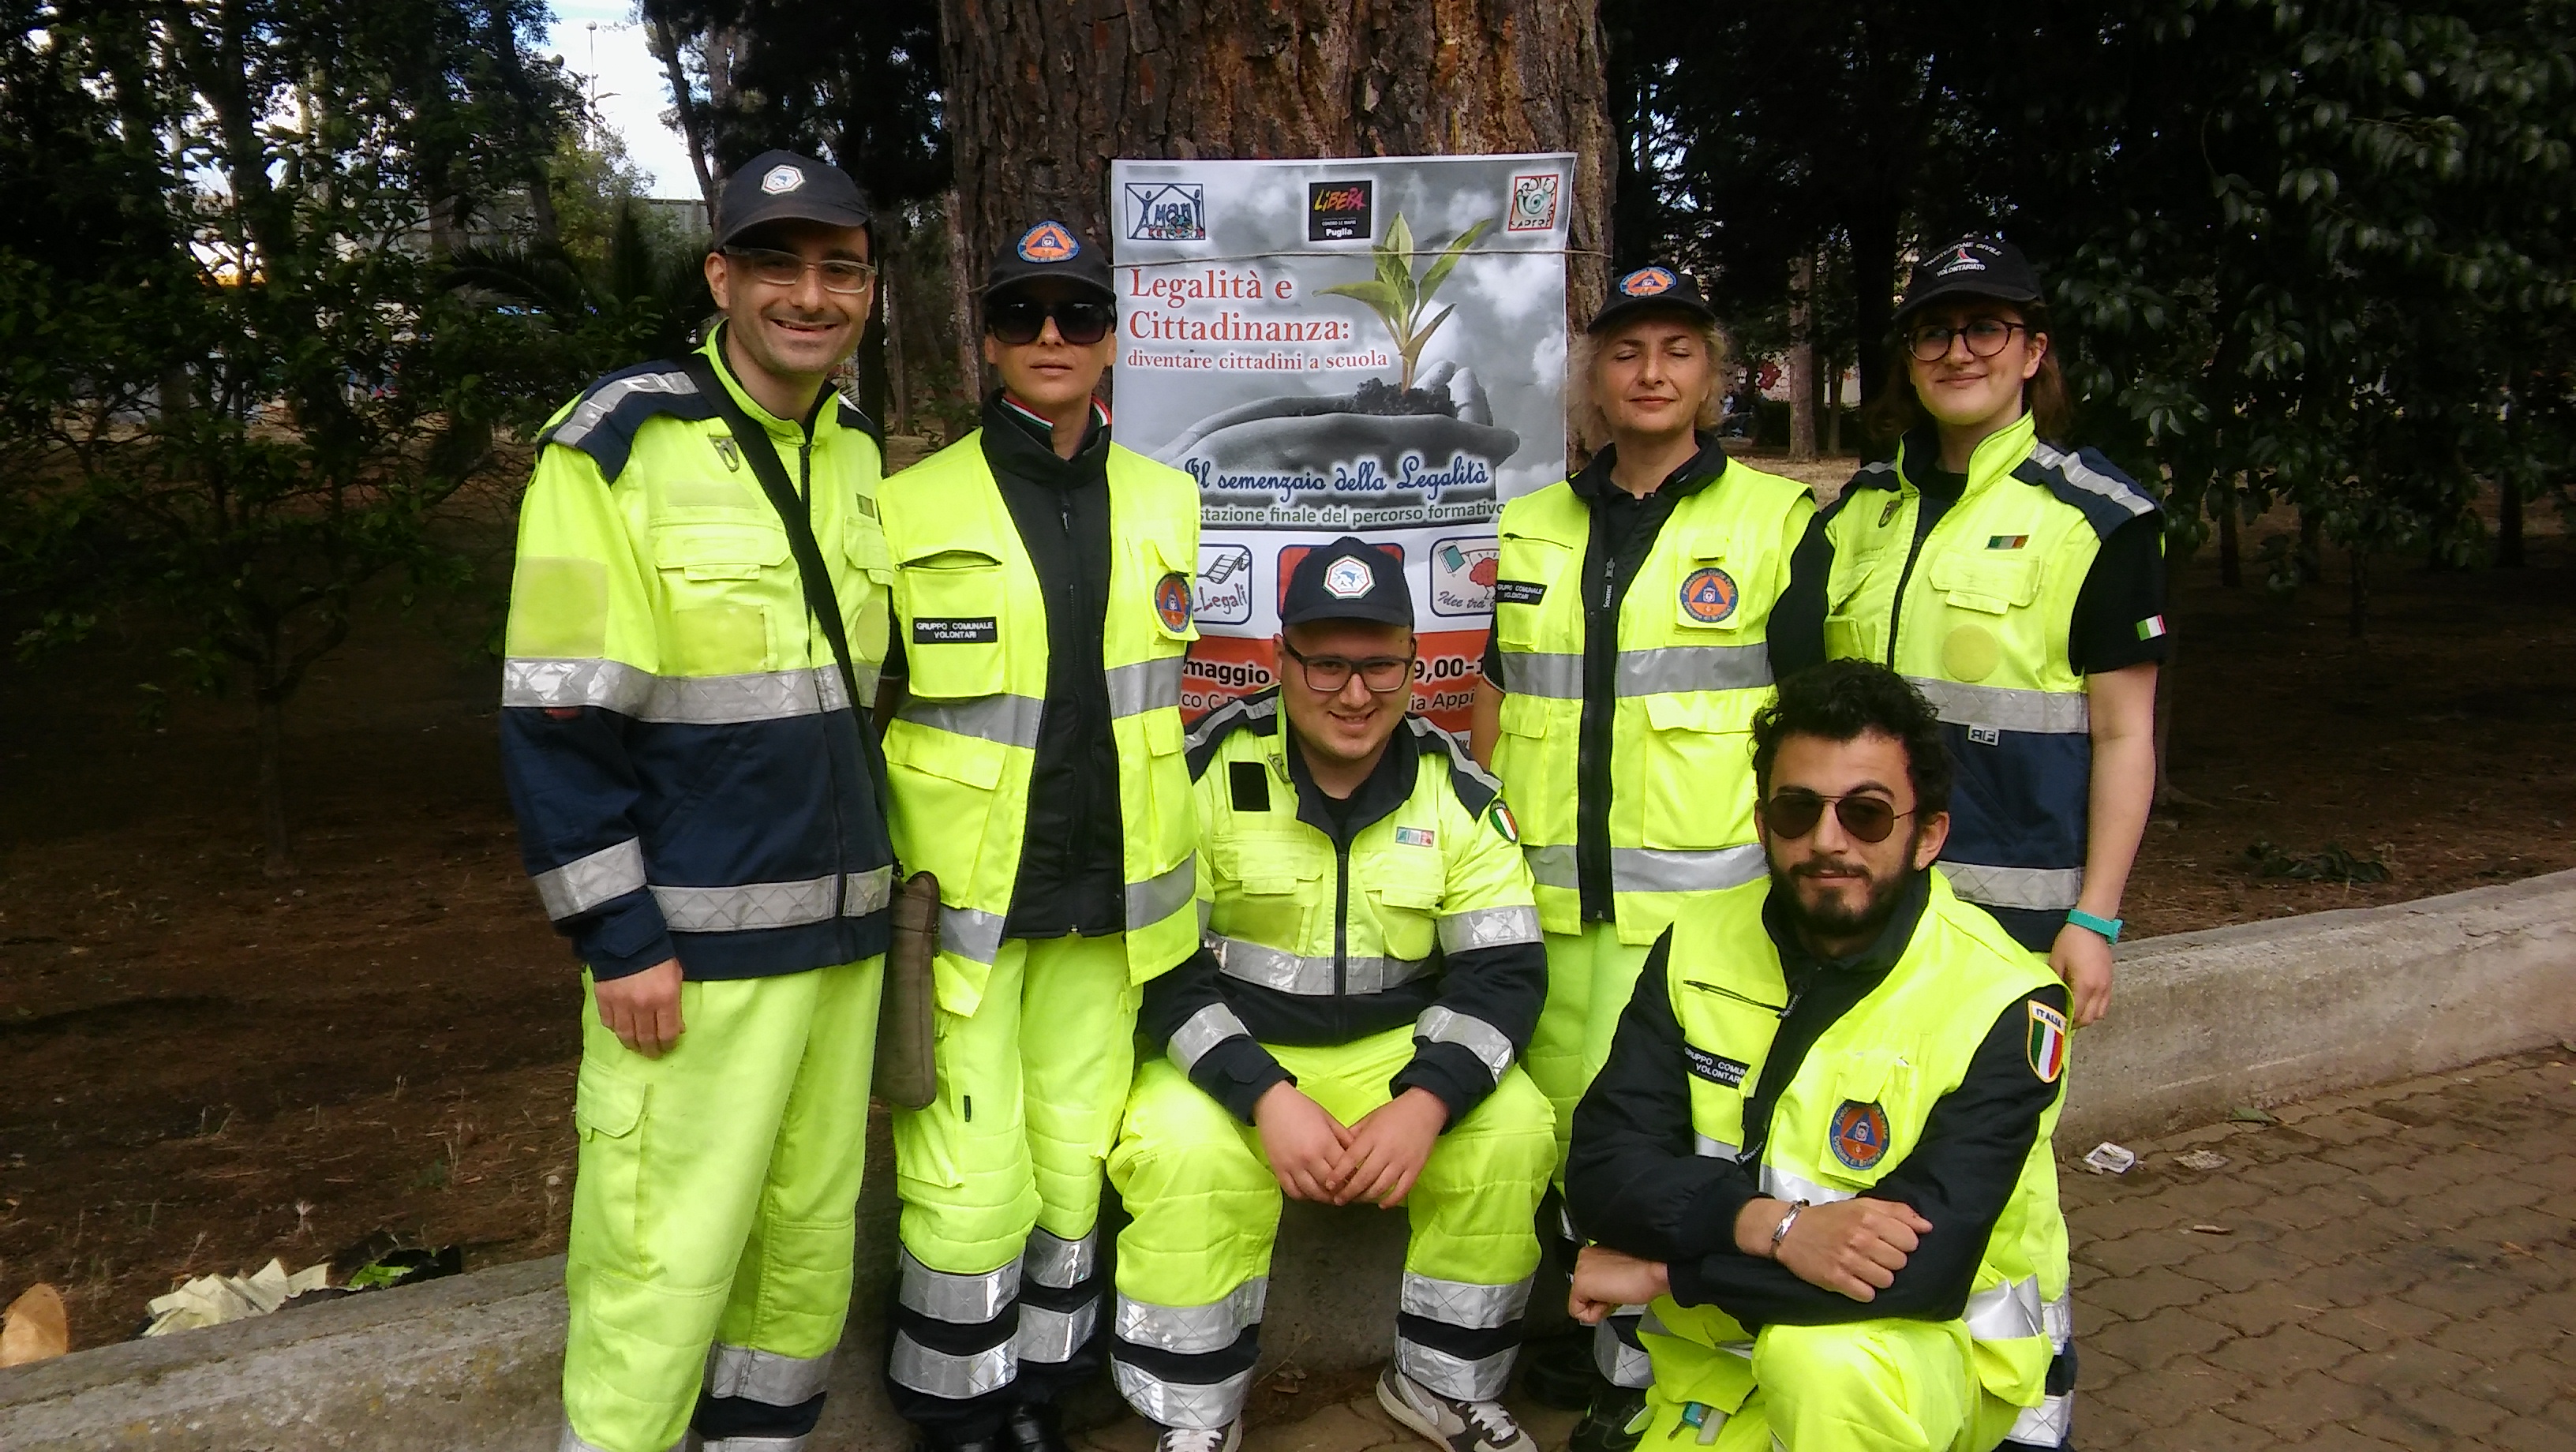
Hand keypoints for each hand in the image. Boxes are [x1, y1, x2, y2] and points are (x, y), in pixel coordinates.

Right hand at [594, 958, 684, 1057]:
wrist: (627, 937)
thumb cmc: (658, 954)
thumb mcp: (676, 975)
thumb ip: (676, 1002)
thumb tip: (677, 1027)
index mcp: (665, 998)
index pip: (668, 1033)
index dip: (669, 1044)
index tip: (669, 1047)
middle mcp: (643, 1005)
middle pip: (647, 1039)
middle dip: (651, 1050)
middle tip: (653, 1054)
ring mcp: (622, 1004)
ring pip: (626, 1036)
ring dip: (632, 1045)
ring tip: (636, 1047)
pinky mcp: (604, 1000)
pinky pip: (609, 1023)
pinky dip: (615, 1029)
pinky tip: (621, 1030)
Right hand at [1254, 1082, 1351, 1201]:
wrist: (1272, 1103)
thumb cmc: (1302, 1108)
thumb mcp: (1328, 1118)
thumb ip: (1344, 1136)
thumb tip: (1358, 1152)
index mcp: (1324, 1143)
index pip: (1344, 1169)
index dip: (1353, 1177)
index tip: (1357, 1180)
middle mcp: (1309, 1158)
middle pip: (1330, 1185)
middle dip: (1341, 1191)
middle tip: (1347, 1192)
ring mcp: (1293, 1166)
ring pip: (1313, 1192)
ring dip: (1324, 1197)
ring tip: (1331, 1196)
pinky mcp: (1279, 1170)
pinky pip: (1293, 1191)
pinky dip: (1304, 1196)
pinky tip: (1310, 1192)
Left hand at [1330, 1088, 1447, 1206]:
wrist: (1425, 1109)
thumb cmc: (1393, 1113)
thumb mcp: (1370, 1118)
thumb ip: (1353, 1134)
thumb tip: (1336, 1149)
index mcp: (1372, 1136)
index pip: (1351, 1159)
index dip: (1338, 1175)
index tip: (1328, 1185)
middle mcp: (1386, 1150)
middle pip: (1364, 1177)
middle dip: (1349, 1192)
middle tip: (1338, 1200)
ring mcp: (1402, 1161)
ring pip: (1381, 1187)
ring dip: (1366, 1198)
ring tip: (1357, 1201)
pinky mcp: (1415, 1168)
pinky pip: (1402, 1190)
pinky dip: (1391, 1201)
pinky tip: (1381, 1205)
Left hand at [1569, 1246, 1668, 1324]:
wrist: (1655, 1271)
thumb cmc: (1647, 1272)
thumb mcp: (1621, 1273)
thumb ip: (1607, 1278)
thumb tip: (1603, 1292)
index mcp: (1594, 1252)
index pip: (1590, 1284)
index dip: (1606, 1293)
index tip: (1620, 1287)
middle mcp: (1585, 1256)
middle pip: (1583, 1294)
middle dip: (1601, 1299)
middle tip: (1620, 1291)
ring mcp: (1581, 1269)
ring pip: (1581, 1303)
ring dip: (1601, 1305)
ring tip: (1618, 1293)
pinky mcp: (1581, 1284)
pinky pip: (1579, 1312)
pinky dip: (1596, 1314)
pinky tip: (1611, 1300)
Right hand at [1739, 1196, 1933, 1301]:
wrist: (1789, 1231)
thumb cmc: (1831, 1218)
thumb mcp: (1862, 1206)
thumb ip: (1897, 1212)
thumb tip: (1928, 1227)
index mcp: (1869, 1217)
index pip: (1910, 1240)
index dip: (1904, 1243)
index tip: (1891, 1242)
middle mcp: (1861, 1238)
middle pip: (1900, 1262)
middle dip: (1891, 1260)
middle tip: (1875, 1255)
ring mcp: (1848, 1261)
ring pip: (1887, 1280)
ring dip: (1879, 1277)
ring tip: (1866, 1269)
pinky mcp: (1836, 1280)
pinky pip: (1867, 1295)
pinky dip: (1865, 1291)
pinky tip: (1856, 1281)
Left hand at [2050, 922, 2113, 1026]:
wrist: (2092, 925)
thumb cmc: (2071, 941)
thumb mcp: (2056, 961)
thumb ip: (2055, 982)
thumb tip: (2051, 998)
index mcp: (2085, 985)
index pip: (2078, 1015)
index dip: (2067, 1022)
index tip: (2056, 1023)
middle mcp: (2099, 989)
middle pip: (2090, 1019)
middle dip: (2077, 1023)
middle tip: (2063, 1021)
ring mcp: (2107, 986)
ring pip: (2100, 1014)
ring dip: (2088, 1017)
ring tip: (2074, 1013)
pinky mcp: (2110, 981)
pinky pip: (2105, 1003)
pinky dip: (2096, 1008)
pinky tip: (2085, 1004)